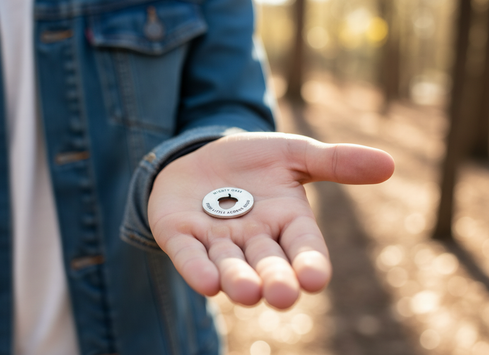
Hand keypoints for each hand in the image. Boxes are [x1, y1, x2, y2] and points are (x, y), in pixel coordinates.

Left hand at [148, 132, 393, 308]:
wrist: (202, 154)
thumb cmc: (253, 160)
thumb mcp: (294, 153)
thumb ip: (335, 162)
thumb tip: (389, 163)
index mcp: (286, 222)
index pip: (303, 246)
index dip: (310, 263)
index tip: (316, 279)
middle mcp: (254, 239)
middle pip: (268, 263)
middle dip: (275, 279)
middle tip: (282, 295)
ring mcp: (216, 241)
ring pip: (229, 265)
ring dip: (238, 280)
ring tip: (248, 293)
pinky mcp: (181, 235)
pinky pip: (189, 256)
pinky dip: (197, 269)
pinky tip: (206, 282)